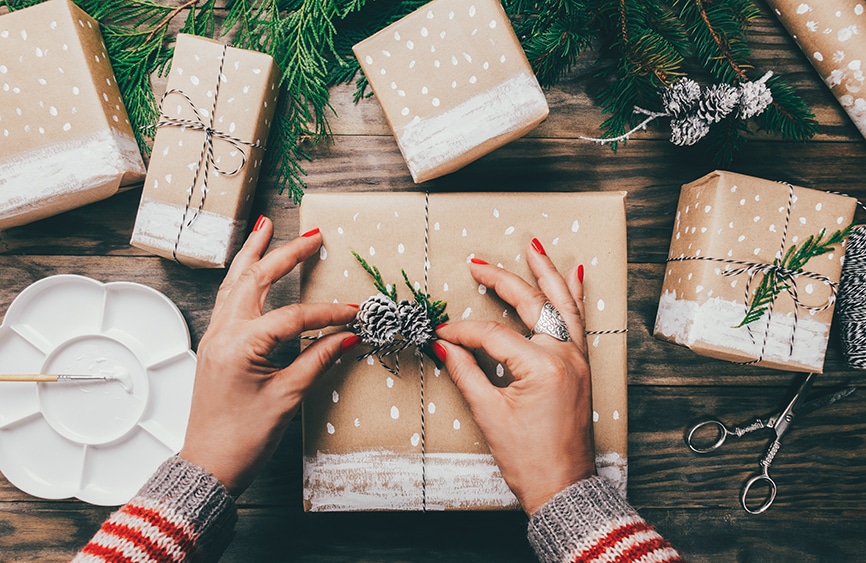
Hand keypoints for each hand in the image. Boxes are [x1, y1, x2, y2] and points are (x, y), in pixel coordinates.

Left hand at [179, 219, 357, 495]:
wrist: (208, 464)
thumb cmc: (243, 437)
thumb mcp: (287, 398)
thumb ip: (318, 361)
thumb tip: (349, 337)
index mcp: (240, 345)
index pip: (293, 317)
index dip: (328, 313)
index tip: (355, 312)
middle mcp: (222, 333)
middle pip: (256, 279)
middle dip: (284, 253)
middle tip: (312, 234)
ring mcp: (214, 336)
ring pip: (234, 282)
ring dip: (253, 254)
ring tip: (265, 227)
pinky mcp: (215, 345)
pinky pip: (228, 298)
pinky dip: (242, 277)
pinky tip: (250, 268)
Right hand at [433, 239, 594, 514]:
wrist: (564, 488)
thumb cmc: (529, 459)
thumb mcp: (490, 414)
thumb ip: (466, 372)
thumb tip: (442, 345)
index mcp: (542, 367)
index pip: (493, 335)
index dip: (462, 332)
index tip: (440, 334)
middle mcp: (566, 355)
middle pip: (531, 305)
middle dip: (502, 280)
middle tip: (477, 263)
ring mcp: (578, 359)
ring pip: (563, 304)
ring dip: (548, 274)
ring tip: (534, 247)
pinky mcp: (581, 367)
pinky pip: (578, 322)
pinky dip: (574, 297)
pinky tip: (575, 275)